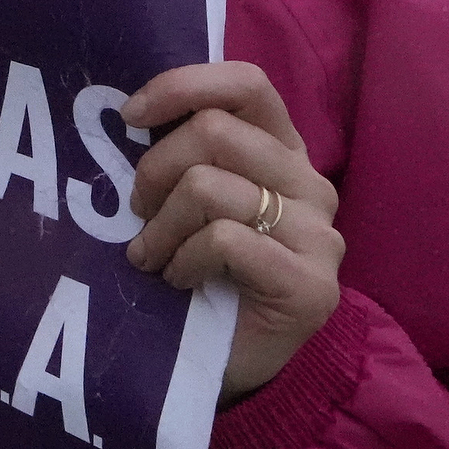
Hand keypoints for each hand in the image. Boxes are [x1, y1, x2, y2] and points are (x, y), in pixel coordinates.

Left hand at [122, 61, 344, 402]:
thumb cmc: (197, 271)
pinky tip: (180, 280)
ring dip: (160, 226)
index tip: (130, 116)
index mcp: (282, 152)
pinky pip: (223, 240)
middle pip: (214, 132)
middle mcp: (310, 185)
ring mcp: (319, 236)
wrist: (227, 362)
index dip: (182, 87)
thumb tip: (128, 113)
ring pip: (209, 186)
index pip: (247, 85)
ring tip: (151, 257)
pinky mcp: (311, 285)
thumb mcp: (185, 199)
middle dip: (153, 171)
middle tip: (137, 214)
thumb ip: (181, 152)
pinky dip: (184, 259)